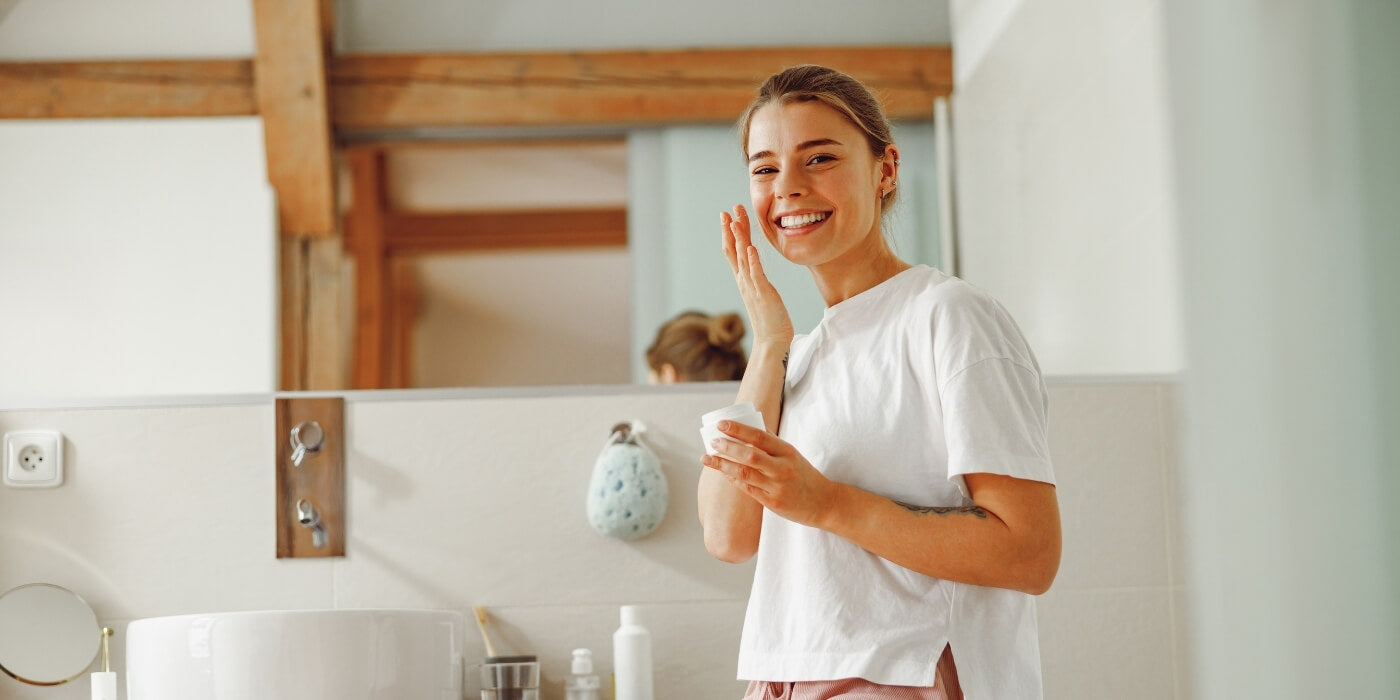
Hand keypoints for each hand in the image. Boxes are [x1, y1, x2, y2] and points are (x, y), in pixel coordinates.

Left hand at [700, 419, 834, 528]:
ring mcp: (777, 486)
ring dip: (723, 465)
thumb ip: (772, 443)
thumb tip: (749, 428)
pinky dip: (733, 479)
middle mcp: (782, 468)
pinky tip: (723, 473)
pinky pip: (747, 489)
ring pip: (744, 474)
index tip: (721, 425)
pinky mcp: (772, 503)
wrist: (823, 502)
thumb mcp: (792, 455)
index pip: (760, 437)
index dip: (738, 430)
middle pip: (749, 455)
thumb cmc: (804, 475)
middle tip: (712, 441)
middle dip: (727, 447)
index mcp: (787, 451)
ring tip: (707, 458)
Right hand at [721, 205, 793, 346]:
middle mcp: (744, 281)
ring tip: (735, 221)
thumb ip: (757, 279)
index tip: (729, 215)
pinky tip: (752, 247)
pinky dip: (753, 261)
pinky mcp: (763, 294)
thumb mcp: (761, 293)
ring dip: (739, 239)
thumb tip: (757, 268)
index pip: (733, 252)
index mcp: (744, 280)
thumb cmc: (770, 319)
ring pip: (743, 258)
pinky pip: (757, 274)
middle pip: (734, 250)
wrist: (771, 341)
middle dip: (730, 229)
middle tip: (727, 210)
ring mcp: (752, 287)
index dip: (730, 233)